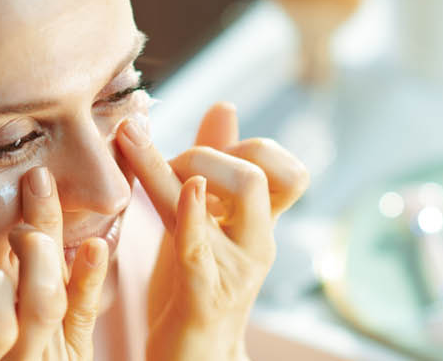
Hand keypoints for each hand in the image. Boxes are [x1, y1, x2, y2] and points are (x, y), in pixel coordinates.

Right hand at [0, 167, 109, 360]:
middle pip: (39, 305)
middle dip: (34, 253)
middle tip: (19, 224)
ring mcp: (51, 359)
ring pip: (62, 300)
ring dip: (56, 244)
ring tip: (43, 192)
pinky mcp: (77, 354)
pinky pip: (86, 314)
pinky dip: (92, 277)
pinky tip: (94, 242)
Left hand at [115, 102, 309, 360]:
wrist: (193, 358)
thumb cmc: (196, 287)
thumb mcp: (204, 221)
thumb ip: (214, 169)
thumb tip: (225, 105)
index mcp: (259, 226)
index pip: (286, 168)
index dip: (245, 148)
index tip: (199, 154)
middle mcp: (257, 244)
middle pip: (263, 172)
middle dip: (212, 153)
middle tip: (171, 168)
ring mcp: (237, 269)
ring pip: (244, 193)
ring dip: (194, 166)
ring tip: (156, 167)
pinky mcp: (204, 294)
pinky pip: (202, 246)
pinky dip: (195, 214)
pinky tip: (187, 190)